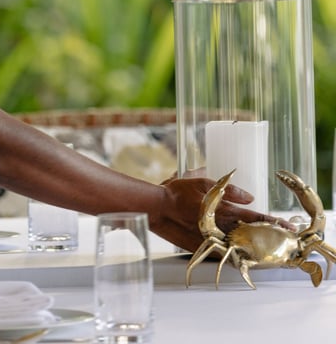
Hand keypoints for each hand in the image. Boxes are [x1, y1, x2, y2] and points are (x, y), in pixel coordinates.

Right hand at [155, 175, 291, 252]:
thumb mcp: (204, 182)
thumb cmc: (178, 191)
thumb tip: (249, 197)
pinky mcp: (201, 247)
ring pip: (238, 246)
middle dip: (268, 236)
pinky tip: (242, 259)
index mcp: (223, 210)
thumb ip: (229, 190)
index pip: (254, 217)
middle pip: (250, 234)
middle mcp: (220, 227)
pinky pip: (222, 253)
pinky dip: (233, 256)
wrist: (156, 208)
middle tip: (284, 239)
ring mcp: (212, 239)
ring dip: (253, 247)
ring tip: (267, 249)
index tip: (286, 226)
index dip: (271, 221)